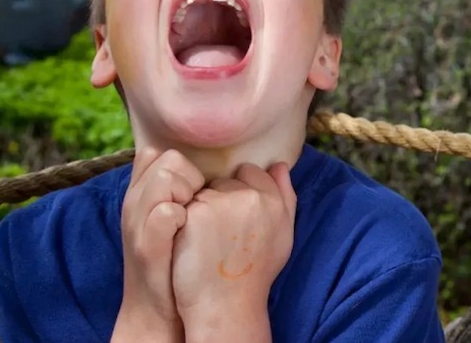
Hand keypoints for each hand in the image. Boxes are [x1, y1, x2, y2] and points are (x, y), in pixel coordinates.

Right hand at [112, 148, 203, 340]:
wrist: (157, 310)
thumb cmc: (174, 260)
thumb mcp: (169, 221)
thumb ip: (176, 192)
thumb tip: (198, 170)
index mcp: (140, 194)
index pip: (158, 154)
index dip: (182, 168)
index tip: (193, 192)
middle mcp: (134, 203)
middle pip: (168, 160)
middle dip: (191, 178)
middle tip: (198, 206)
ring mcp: (138, 223)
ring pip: (166, 179)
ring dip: (188, 194)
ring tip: (195, 218)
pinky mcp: (147, 246)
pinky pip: (165, 211)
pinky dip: (181, 216)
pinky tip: (190, 230)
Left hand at [172, 163, 296, 340]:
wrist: (226, 306)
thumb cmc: (255, 274)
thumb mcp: (283, 235)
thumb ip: (285, 196)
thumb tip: (279, 164)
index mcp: (274, 200)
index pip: (250, 172)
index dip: (240, 194)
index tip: (236, 219)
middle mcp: (250, 197)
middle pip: (225, 181)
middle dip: (220, 199)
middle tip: (222, 233)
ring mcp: (221, 203)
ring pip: (203, 191)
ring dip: (200, 208)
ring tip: (207, 240)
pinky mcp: (195, 213)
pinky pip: (184, 203)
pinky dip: (184, 219)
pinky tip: (191, 242)